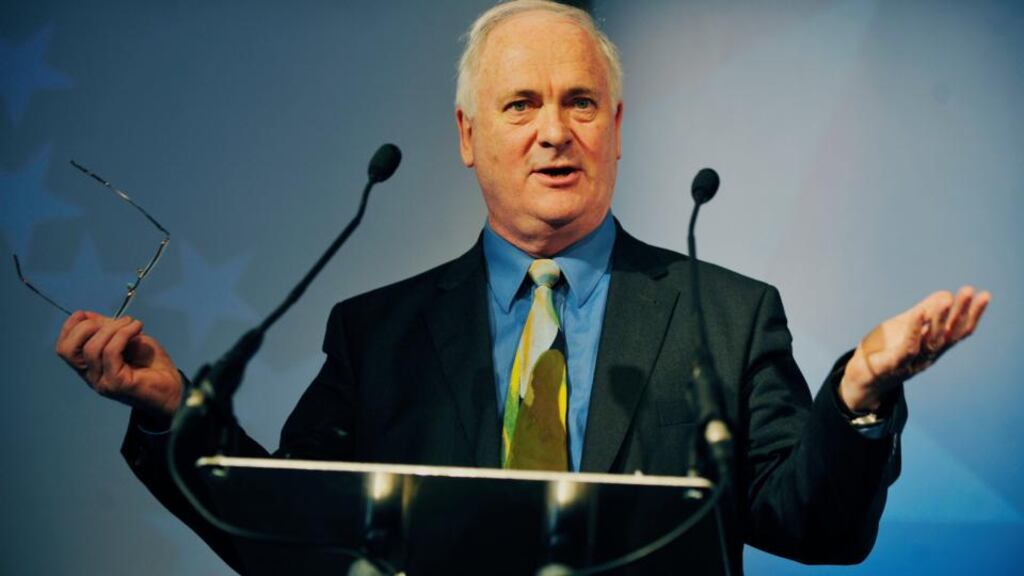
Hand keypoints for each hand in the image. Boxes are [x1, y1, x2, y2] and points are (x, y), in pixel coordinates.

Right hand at [55, 311, 182, 417]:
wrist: (174, 388)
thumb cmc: (152, 365)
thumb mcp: (127, 340)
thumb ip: (107, 330)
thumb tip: (87, 315)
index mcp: (89, 366)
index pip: (64, 348)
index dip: (72, 326)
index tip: (91, 314)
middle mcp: (91, 376)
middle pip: (67, 350)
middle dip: (87, 327)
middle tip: (114, 321)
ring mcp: (102, 381)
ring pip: (92, 348)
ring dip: (113, 328)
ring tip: (132, 324)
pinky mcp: (116, 383)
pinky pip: (111, 352)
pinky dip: (123, 334)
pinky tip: (137, 328)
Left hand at [840, 286, 989, 412]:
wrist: (862, 377)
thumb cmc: (886, 350)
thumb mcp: (905, 326)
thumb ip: (924, 312)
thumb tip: (946, 294)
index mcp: (933, 347)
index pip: (958, 330)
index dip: (972, 314)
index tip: (984, 295)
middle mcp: (927, 357)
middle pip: (948, 335)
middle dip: (960, 312)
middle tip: (969, 291)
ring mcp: (911, 363)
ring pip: (931, 342)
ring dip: (940, 320)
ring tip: (947, 299)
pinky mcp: (892, 365)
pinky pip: (906, 349)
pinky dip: (914, 331)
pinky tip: (918, 314)